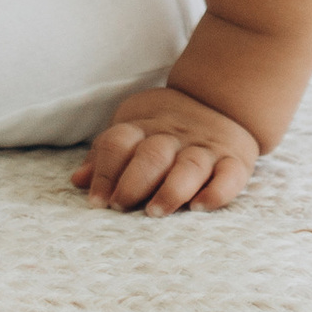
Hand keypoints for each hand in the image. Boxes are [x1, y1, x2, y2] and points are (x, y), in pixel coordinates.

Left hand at [71, 84, 260, 214]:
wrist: (220, 99)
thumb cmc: (164, 127)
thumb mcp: (132, 131)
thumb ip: (106, 156)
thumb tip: (77, 181)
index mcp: (144, 128)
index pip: (119, 142)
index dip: (104, 171)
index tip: (97, 202)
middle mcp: (173, 137)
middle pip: (152, 154)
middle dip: (134, 181)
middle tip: (121, 206)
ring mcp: (204, 148)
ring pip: (189, 166)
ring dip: (171, 189)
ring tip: (156, 212)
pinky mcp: (234, 161)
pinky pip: (230, 176)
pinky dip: (217, 192)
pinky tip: (201, 207)